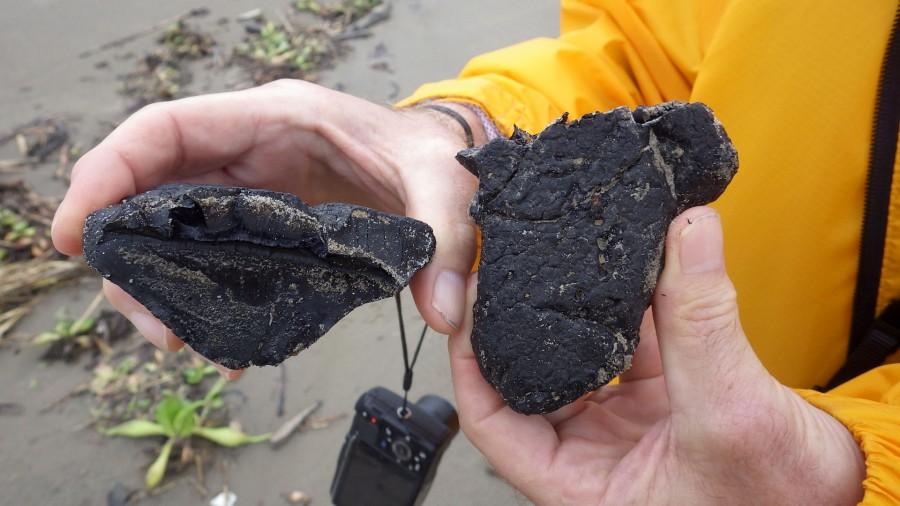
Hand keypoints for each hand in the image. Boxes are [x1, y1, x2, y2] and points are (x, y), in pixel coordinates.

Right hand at [51, 80, 481, 373]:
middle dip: (131, 257)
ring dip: (162, 289)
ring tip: (181, 341)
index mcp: (274, 119)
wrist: (441, 162)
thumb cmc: (434, 153)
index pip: (164, 131)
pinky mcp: (264, 227)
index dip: (106, 173)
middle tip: (151, 323)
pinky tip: (222, 347)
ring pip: (172, 234)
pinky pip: (210, 259)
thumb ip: (445, 238)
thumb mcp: (446, 181)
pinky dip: (202, 301)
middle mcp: (250, 152)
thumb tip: (444, 312)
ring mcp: (252, 191)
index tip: (74, 231)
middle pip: (152, 193)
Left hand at [449, 207, 864, 504]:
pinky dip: (631, 304)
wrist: (833, 494)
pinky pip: (627, 342)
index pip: (492, 421)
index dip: (470, 362)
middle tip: (511, 263)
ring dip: (578, 305)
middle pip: (527, 379)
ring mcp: (621, 422)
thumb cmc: (777, 498)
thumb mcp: (730, 413)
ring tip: (564, 254)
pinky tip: (633, 266)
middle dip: (520, 321)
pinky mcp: (655, 397)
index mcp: (580, 482)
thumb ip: (702, 323)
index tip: (467, 306)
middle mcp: (591, 453)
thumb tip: (688, 233)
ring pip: (578, 354)